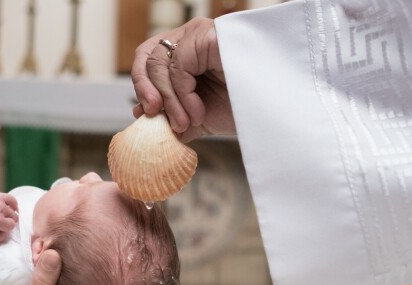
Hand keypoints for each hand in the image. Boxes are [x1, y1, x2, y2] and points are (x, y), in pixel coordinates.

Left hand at [0, 187, 18, 242]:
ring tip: (10, 208)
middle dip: (10, 218)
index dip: (9, 226)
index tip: (5, 226)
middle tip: (5, 219)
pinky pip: (0, 194)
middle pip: (13, 214)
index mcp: (0, 221)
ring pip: (12, 201)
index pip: (12, 224)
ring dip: (12, 206)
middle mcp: (0, 208)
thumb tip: (7, 234)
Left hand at [131, 17, 235, 141]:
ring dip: (170, 101)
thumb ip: (170, 117)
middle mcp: (190, 38)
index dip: (141, 86)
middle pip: (148, 57)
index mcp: (184, 53)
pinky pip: (179, 66)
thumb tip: (141, 117)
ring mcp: (199, 34)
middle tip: (157, 118)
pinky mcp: (208, 36)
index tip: (144, 115)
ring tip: (187, 122)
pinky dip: (182, 95)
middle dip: (147, 92)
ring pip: (160, 63)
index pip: (147, 58)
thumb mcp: (197, 117)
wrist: (270, 112)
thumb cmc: (239, 109)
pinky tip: (198, 112)